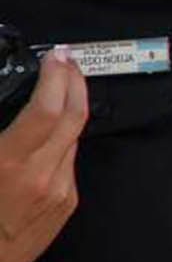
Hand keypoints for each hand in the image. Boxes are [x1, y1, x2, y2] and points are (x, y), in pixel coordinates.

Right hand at [0, 49, 85, 261]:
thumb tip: (4, 106)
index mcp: (11, 166)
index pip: (48, 110)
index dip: (57, 77)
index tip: (56, 56)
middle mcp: (43, 177)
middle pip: (74, 117)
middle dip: (74, 82)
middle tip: (66, 60)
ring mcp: (60, 192)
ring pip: (72, 138)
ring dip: (68, 109)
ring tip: (56, 89)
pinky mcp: (67, 205)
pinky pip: (68, 162)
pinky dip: (61, 141)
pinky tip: (47, 134)